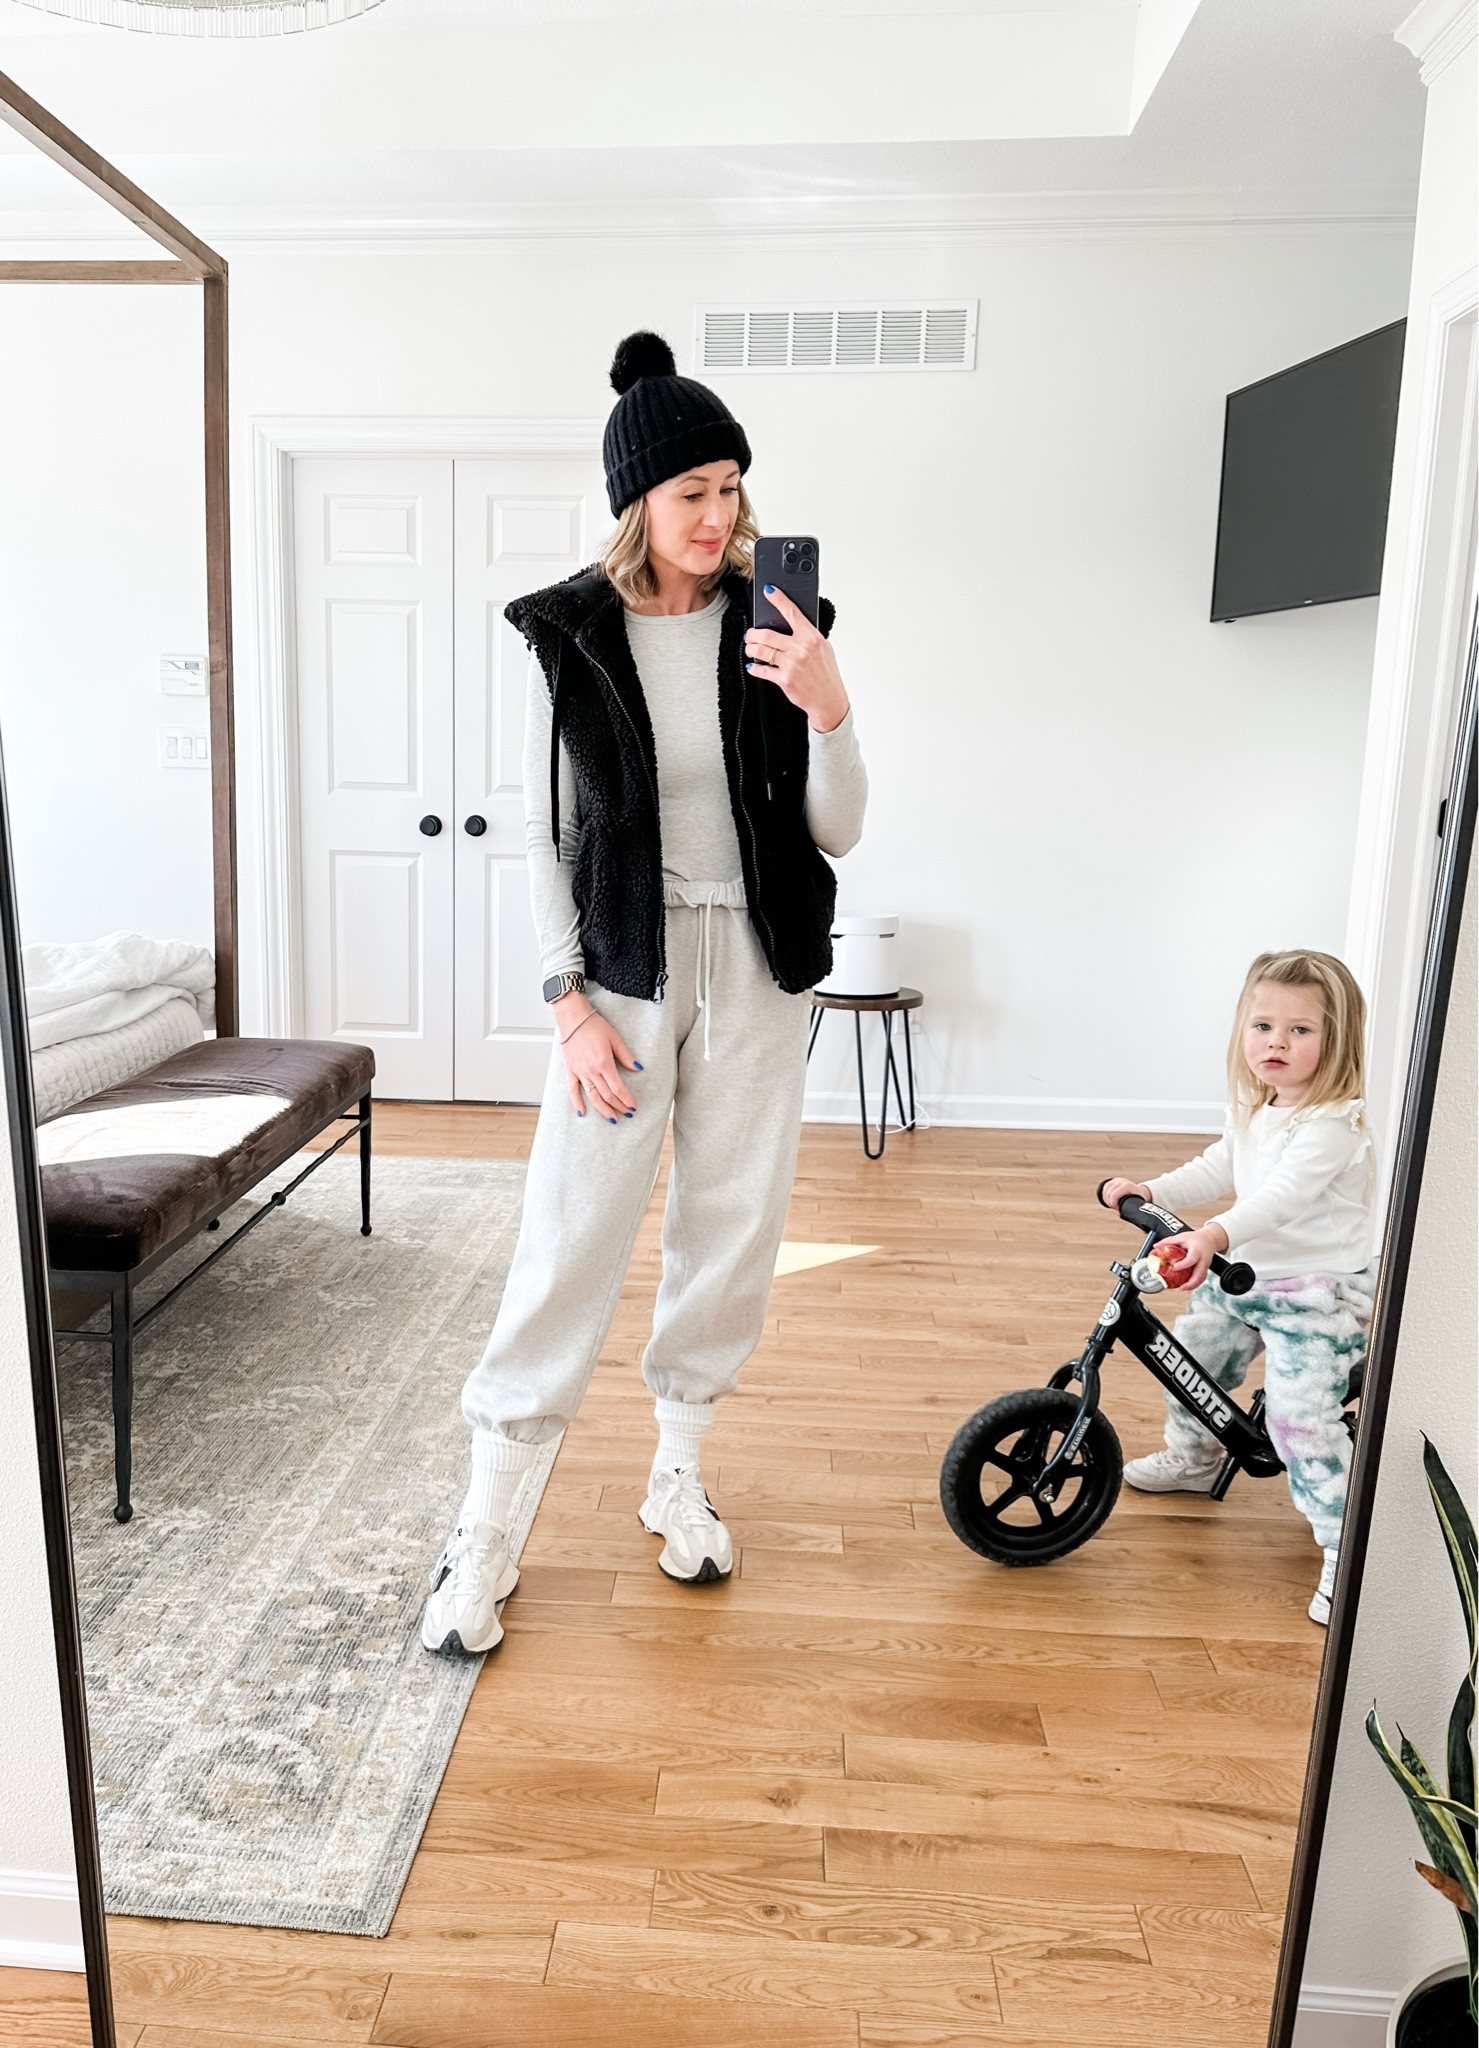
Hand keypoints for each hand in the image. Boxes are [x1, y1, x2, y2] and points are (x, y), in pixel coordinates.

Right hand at [553, 994, 640, 1121]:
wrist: (573, 1019)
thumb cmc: (594, 1026)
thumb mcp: (615, 1039)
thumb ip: (626, 1056)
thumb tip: (638, 1068)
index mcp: (604, 1063)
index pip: (618, 1088)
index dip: (626, 1099)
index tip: (633, 1107)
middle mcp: (591, 1071)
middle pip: (607, 1095)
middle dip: (619, 1106)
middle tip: (627, 1114)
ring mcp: (580, 1072)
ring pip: (593, 1096)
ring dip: (603, 1109)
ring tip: (612, 1118)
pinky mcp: (570, 1070)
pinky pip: (573, 1090)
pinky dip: (577, 1102)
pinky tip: (583, 1112)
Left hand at [745, 585, 849, 733]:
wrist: (828, 700)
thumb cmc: (826, 674)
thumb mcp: (824, 649)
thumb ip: (808, 636)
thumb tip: (790, 625)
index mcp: (812, 638)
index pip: (792, 613)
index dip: (779, 599)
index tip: (769, 591)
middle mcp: (801, 649)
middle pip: (767, 634)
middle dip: (753, 634)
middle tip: (750, 635)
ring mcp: (791, 664)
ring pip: (761, 651)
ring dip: (751, 649)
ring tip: (750, 649)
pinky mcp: (784, 679)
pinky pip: (762, 670)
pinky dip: (754, 668)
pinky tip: (753, 666)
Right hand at [1100, 1178, 1151, 1209]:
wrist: (1140, 1191)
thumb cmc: (1139, 1198)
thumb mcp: (1136, 1204)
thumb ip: (1127, 1209)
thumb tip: (1119, 1214)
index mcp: (1128, 1186)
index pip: (1114, 1195)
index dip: (1113, 1203)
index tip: (1117, 1209)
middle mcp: (1122, 1181)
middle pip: (1109, 1193)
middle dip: (1109, 1202)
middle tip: (1114, 1208)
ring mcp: (1118, 1180)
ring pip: (1106, 1189)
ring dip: (1106, 1198)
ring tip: (1111, 1204)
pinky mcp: (1114, 1180)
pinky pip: (1105, 1187)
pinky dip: (1105, 1194)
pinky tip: (1107, 1199)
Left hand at [1153, 1225, 1227, 1291]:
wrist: (1210, 1239)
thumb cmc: (1196, 1238)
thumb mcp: (1182, 1237)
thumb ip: (1169, 1241)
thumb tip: (1156, 1246)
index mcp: (1197, 1250)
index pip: (1191, 1259)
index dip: (1183, 1264)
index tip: (1174, 1267)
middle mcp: (1203, 1259)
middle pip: (1200, 1274)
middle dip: (1192, 1283)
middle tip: (1182, 1287)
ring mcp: (1205, 1265)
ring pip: (1202, 1278)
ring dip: (1193, 1285)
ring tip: (1183, 1288)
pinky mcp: (1205, 1269)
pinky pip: (1201, 1278)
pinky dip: (1194, 1283)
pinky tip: (1187, 1285)